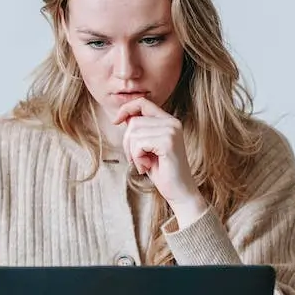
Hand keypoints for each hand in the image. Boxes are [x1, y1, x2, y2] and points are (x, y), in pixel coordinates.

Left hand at [113, 98, 207, 223]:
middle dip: (127, 142)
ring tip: (144, 164)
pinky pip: (138, 144)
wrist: (178, 191)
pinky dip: (137, 158)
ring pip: (134, 133)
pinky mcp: (168, 141)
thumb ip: (140, 130)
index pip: (143, 102)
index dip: (126, 109)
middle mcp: (172, 122)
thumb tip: (124, 117)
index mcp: (168, 121)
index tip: (116, 121)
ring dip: (132, 153)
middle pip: (134, 121)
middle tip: (136, 159)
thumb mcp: (146, 147)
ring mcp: (171, 130)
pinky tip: (147, 167)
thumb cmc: (161, 171)